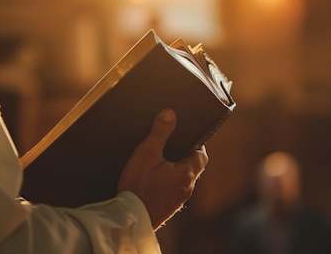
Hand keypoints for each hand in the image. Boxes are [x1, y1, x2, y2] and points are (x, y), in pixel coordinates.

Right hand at [117, 108, 208, 229]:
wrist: (129, 218)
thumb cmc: (138, 186)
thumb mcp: (147, 152)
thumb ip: (160, 132)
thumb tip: (170, 113)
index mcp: (186, 173)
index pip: (202, 155)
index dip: (197, 144)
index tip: (188, 136)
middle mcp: (187, 188)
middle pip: (193, 167)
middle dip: (185, 155)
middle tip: (171, 146)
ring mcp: (178, 200)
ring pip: (183, 179)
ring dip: (176, 170)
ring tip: (160, 161)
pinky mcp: (167, 208)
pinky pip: (173, 190)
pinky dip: (167, 182)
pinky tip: (152, 180)